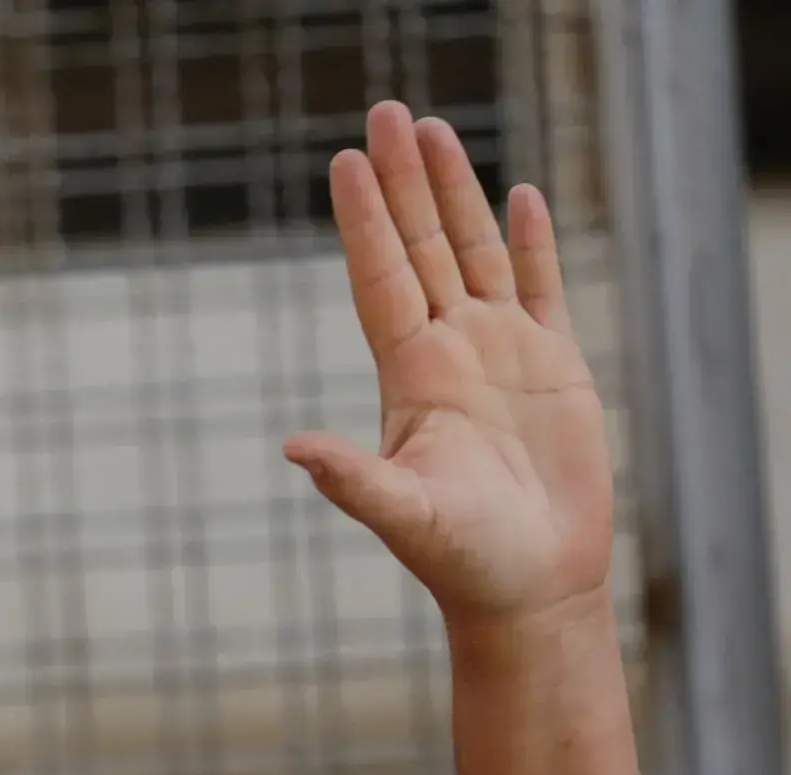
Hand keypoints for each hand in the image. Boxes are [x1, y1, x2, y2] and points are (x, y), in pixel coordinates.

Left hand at [286, 103, 613, 626]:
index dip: (365, 221)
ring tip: (433, 130)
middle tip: (384, 112)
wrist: (528, 588)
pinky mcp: (555, 367)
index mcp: (412, 376)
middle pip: (423, 246)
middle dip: (402, 182)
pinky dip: (531, 241)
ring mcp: (501, 354)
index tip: (343, 162)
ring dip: (455, 193)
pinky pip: (540, 286)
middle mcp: (450, 353)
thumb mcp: (403, 515)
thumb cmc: (462, 561)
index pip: (382, 278)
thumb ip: (353, 480)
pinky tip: (519, 195)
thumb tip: (294, 447)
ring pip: (475, 252)